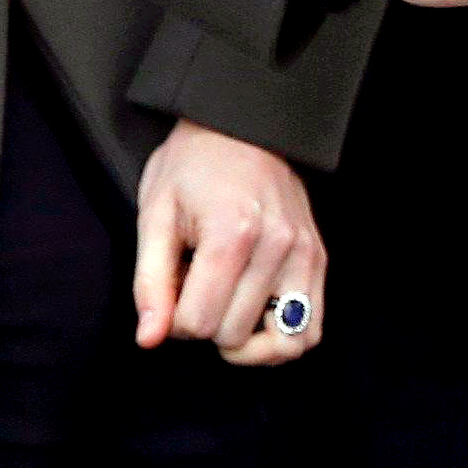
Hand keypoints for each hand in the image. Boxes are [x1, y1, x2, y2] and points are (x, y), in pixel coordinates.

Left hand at [134, 121, 325, 365]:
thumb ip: (150, 282)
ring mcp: (303, 251)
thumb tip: (149, 339)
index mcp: (231, 231)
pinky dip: (282, 341)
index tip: (172, 286)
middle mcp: (276, 244)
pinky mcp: (317, 256)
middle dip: (204, 321)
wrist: (239, 123)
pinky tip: (255, 321)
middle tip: (195, 283)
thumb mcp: (155, 213)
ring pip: (279, 343)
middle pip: (233, 334)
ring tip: (224, 310)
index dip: (173, 318)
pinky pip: (310, 330)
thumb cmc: (191, 165)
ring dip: (244, 340)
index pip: (198, 323)